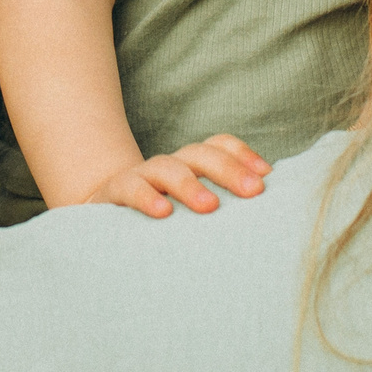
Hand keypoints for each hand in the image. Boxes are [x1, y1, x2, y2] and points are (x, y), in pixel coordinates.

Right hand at [81, 135, 270, 218]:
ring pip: (166, 167)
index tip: (266, 176)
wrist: (101, 225)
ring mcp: (140, 177)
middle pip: (199, 154)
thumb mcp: (191, 215)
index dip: (242, 154)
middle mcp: (168, 166)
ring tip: (211, 207)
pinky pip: (130, 189)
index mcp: (189, 167)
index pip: (217, 146)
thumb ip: (222, 211)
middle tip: (254, 191)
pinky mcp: (113, 193)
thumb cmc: (161, 225)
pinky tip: (163, 212)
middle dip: (228, 169)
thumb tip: (271, 220)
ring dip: (190, 184)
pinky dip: (146, 198)